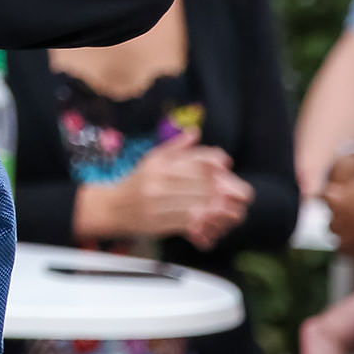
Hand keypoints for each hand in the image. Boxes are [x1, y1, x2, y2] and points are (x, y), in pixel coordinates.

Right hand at [107, 130, 251, 244]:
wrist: (112, 208)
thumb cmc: (136, 182)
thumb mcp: (152, 159)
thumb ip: (175, 146)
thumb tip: (195, 132)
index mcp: (158, 164)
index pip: (194, 162)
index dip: (214, 165)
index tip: (226, 167)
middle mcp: (157, 182)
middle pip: (199, 184)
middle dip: (223, 189)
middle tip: (240, 194)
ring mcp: (157, 203)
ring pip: (197, 204)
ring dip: (218, 208)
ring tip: (233, 210)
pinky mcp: (158, 222)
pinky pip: (187, 221)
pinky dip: (203, 222)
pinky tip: (214, 220)